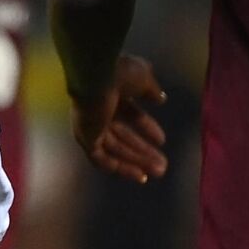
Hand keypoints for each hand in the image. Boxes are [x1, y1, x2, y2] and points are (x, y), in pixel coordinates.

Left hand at [70, 54, 168, 183]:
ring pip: (115, 149)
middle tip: (163, 165)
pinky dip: (120, 168)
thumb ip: (150, 89)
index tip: (162, 140)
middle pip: (122, 136)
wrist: (97, 75)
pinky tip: (139, 175)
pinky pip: (102, 159)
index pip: (129, 114)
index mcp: (110, 93)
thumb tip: (160, 99)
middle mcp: (98, 110)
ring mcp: (90, 125)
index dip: (146, 127)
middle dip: (143, 151)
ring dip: (137, 161)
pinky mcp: (85, 138)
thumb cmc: (119, 72)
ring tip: (160, 171)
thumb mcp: (142, 78)